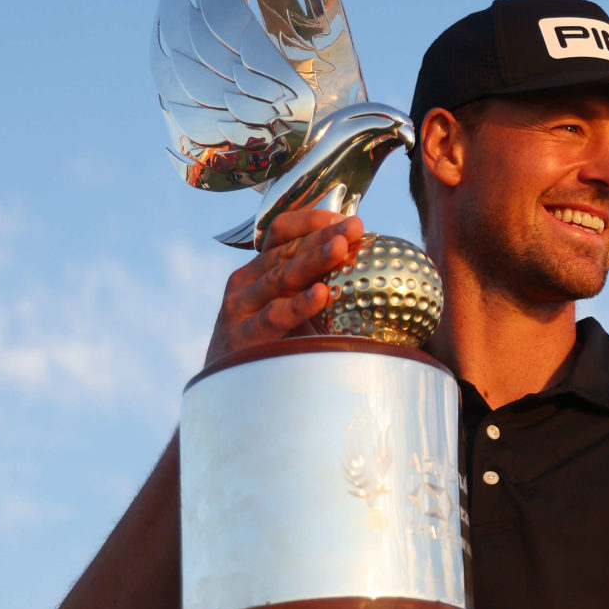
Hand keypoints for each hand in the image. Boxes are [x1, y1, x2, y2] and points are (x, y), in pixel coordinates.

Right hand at [204, 211, 363, 365]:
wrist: (235, 389)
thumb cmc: (276, 344)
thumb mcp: (295, 307)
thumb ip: (319, 284)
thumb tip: (373, 266)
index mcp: (260, 268)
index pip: (282, 231)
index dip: (313, 220)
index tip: (347, 219)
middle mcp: (246, 281)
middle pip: (286, 250)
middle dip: (323, 236)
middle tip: (354, 228)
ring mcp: (241, 307)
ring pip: (280, 277)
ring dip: (312, 261)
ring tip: (340, 249)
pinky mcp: (242, 336)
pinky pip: (274, 316)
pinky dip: (298, 304)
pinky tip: (321, 294)